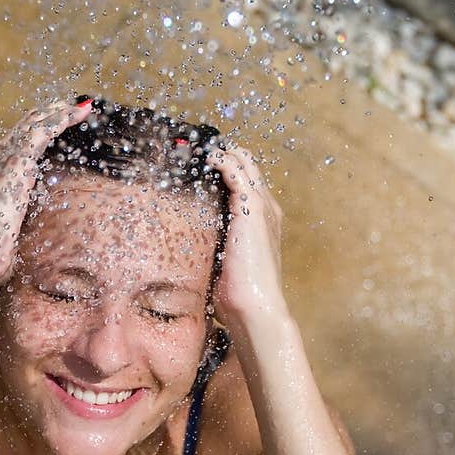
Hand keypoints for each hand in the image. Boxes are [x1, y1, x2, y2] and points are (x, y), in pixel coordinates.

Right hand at [0, 97, 93, 294]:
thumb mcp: (3, 243)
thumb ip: (11, 238)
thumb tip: (14, 252)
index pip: (13, 150)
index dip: (32, 137)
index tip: (49, 129)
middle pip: (22, 132)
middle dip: (45, 117)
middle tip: (66, 107)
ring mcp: (3, 162)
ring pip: (34, 126)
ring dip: (56, 113)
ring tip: (76, 104)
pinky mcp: (17, 164)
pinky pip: (42, 132)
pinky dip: (60, 120)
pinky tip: (75, 112)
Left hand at [206, 142, 285, 328]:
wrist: (255, 308)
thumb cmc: (237, 294)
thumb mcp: (224, 263)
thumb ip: (213, 246)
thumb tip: (187, 245)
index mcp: (263, 221)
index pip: (247, 183)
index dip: (227, 169)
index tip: (201, 163)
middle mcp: (268, 209)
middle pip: (249, 167)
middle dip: (225, 154)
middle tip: (197, 149)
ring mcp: (262, 206)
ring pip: (244, 164)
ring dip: (222, 153)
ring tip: (197, 147)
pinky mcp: (251, 208)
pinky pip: (237, 172)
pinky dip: (221, 160)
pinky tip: (206, 156)